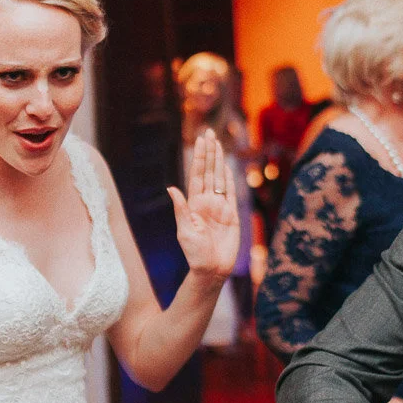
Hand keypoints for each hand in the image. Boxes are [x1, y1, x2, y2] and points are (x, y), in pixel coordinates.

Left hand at [168, 128, 240, 279]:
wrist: (212, 270)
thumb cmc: (195, 254)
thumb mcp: (184, 231)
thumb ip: (181, 209)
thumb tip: (171, 188)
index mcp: (193, 204)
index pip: (196, 174)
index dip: (199, 157)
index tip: (200, 140)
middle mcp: (206, 202)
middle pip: (208, 171)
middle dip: (208, 152)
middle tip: (209, 132)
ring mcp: (219, 207)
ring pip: (220, 178)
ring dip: (219, 161)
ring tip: (218, 143)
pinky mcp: (231, 215)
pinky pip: (231, 193)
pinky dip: (230, 178)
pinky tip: (227, 166)